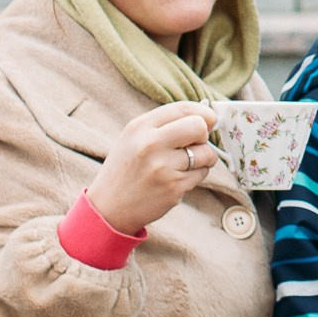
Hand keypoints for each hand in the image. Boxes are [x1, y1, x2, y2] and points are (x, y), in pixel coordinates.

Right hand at [86, 101, 221, 235]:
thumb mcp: (134, 138)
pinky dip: (196, 175)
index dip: (203, 113)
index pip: (183, 108)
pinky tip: (177, 179)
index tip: (208, 120)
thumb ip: (164, 125)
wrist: (108, 207)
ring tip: (185, 164)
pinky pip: (202, 173)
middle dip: (204, 135)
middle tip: (196, 144)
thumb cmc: (126, 169)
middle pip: (199, 127)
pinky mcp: (173, 188)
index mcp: (140, 127)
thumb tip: (205, 117)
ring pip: (206, 153)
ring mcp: (163, 167)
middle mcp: (150, 144)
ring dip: (203, 158)